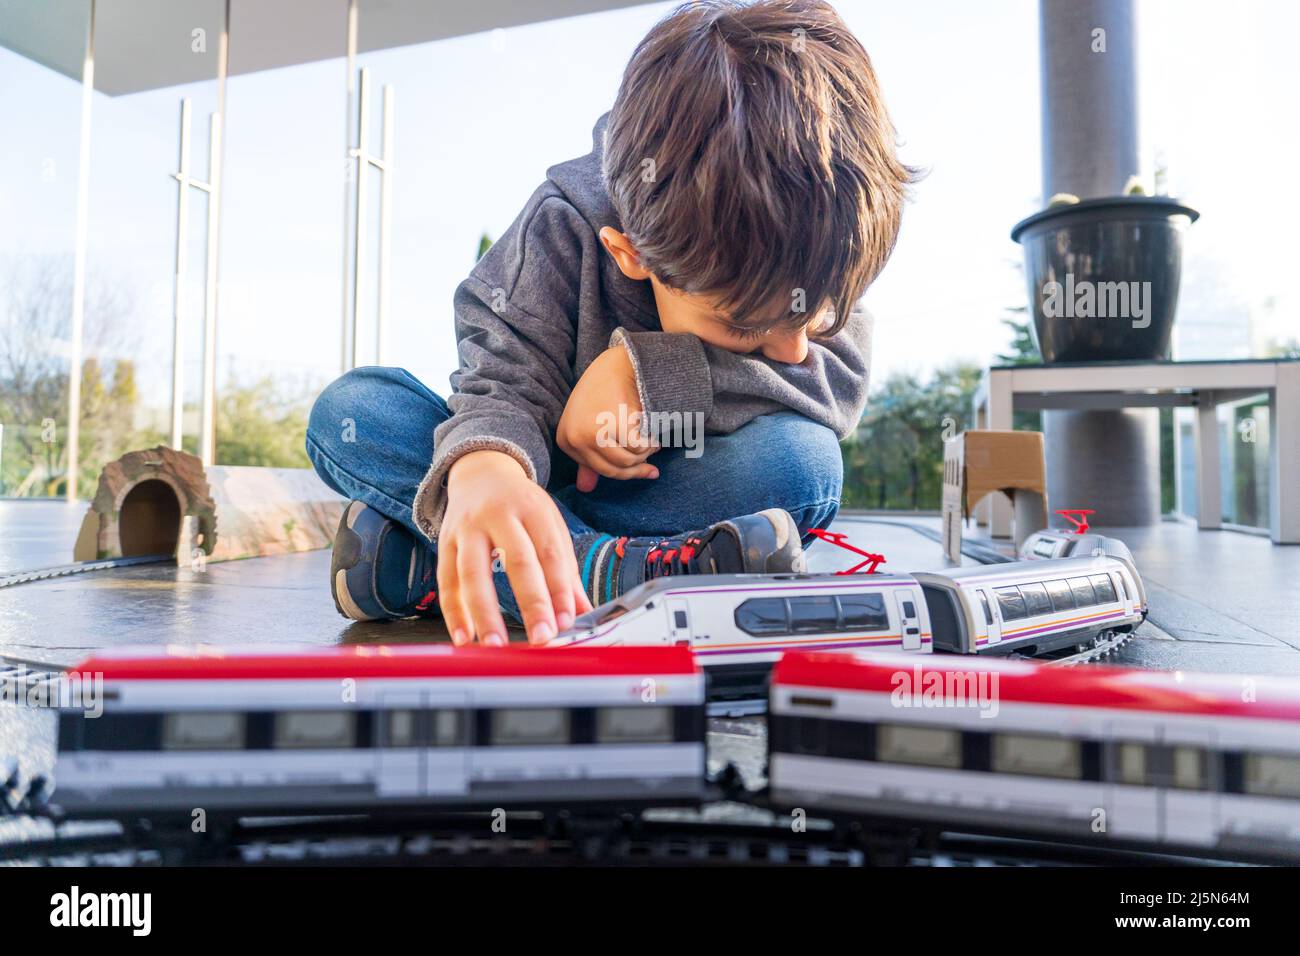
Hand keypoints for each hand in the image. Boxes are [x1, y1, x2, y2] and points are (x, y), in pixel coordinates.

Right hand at [439, 450, 591, 645]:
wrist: (481, 473)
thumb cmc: (522, 507)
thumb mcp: (550, 526)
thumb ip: (565, 570)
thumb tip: (582, 612)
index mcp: (533, 509)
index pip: (551, 553)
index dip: (560, 589)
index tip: (566, 621)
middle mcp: (499, 514)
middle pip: (517, 560)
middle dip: (531, 602)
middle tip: (542, 636)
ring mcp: (467, 528)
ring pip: (473, 572)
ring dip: (484, 613)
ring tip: (496, 645)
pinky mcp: (444, 541)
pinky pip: (446, 581)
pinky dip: (454, 612)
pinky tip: (465, 637)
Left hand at [557, 345, 658, 491]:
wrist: (619, 363)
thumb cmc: (604, 394)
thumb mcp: (590, 426)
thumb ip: (588, 459)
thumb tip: (584, 489)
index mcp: (566, 441)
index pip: (599, 470)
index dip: (624, 471)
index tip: (643, 466)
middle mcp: (575, 438)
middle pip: (613, 469)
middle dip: (638, 467)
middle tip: (653, 458)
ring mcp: (592, 431)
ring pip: (627, 460)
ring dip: (645, 454)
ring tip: (653, 442)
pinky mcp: (613, 423)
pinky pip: (638, 447)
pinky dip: (650, 444)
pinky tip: (654, 434)